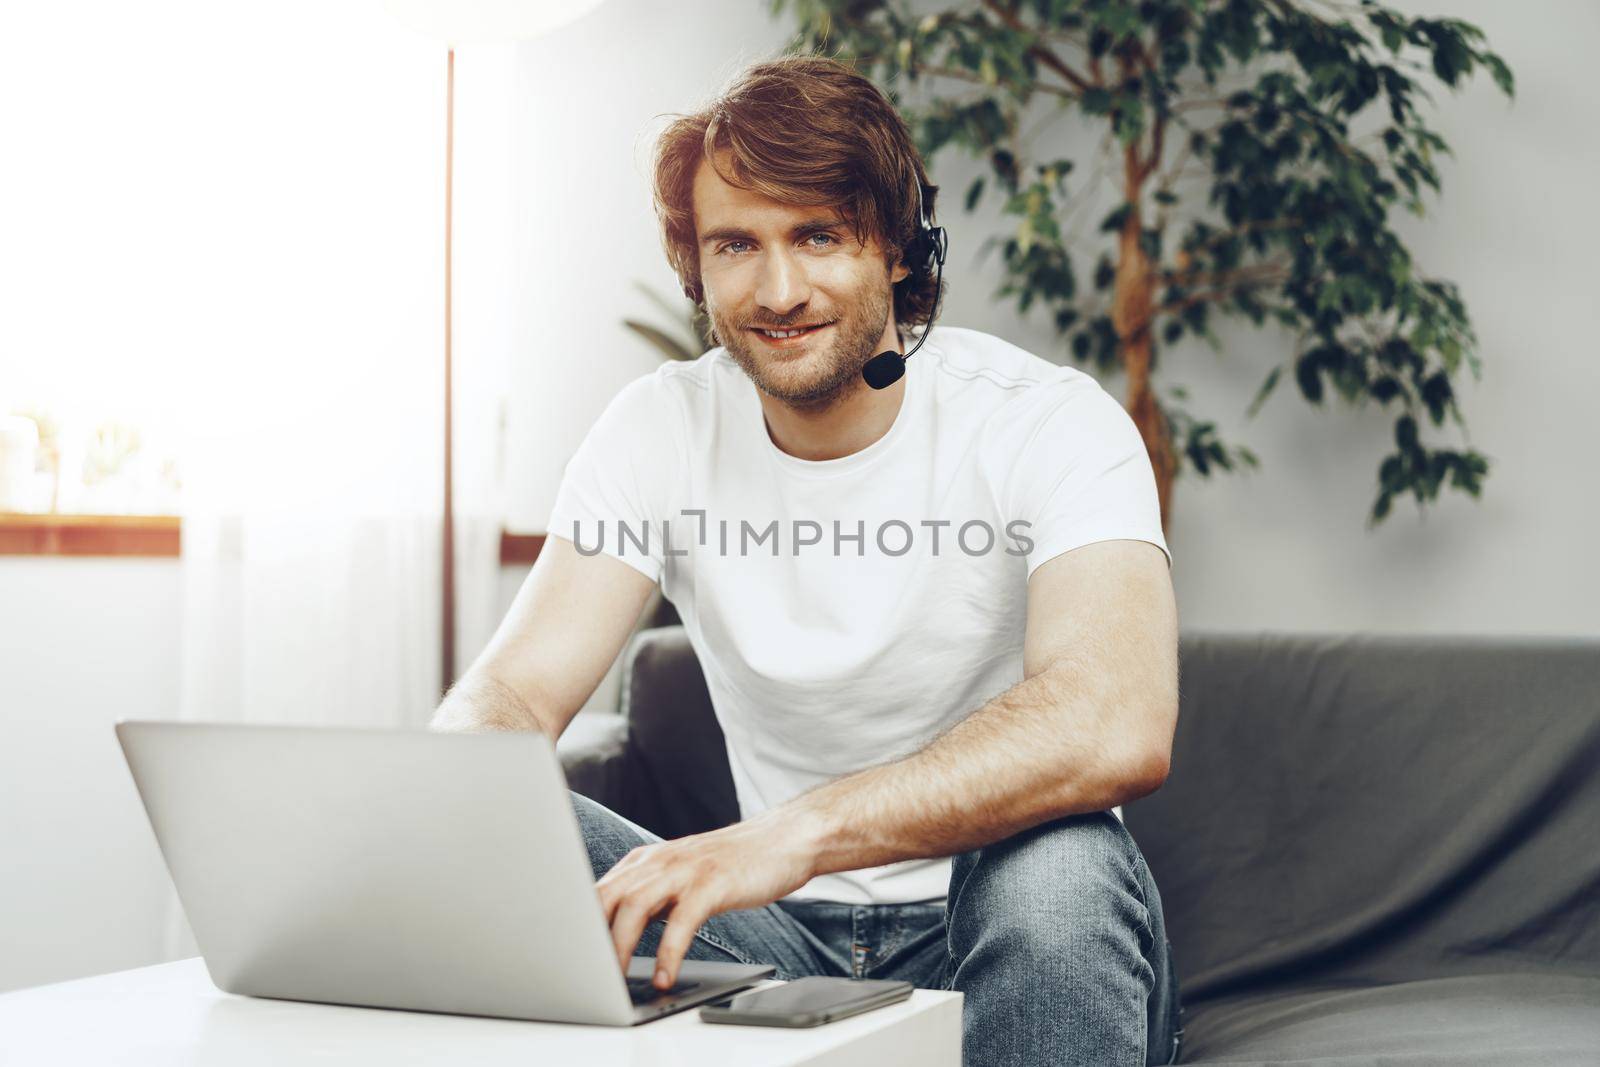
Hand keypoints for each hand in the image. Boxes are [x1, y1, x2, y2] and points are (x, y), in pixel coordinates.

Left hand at [594, 811, 820, 989]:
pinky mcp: (712, 884)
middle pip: (606, 897)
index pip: (596, 892)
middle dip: (589, 938)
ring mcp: (685, 870)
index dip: (577, 926)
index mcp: (644, 860)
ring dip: (620, 947)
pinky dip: (669, 953)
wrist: (781, 840)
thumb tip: (617, 936)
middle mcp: (658, 861)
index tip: (568, 957)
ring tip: (615, 981)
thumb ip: (648, 897)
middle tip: (584, 975)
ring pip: (635, 907)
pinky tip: (665, 976)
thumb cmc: (730, 864)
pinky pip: (682, 922)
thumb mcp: (679, 876)